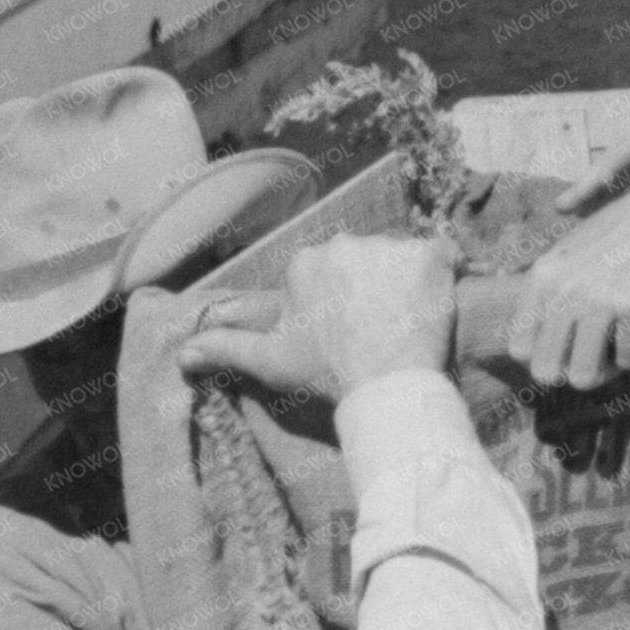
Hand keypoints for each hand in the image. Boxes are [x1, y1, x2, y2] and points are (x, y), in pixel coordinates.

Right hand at [176, 234, 456, 402]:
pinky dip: (447, 274)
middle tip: (381, 330)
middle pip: (365, 263)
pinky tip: (444, 301)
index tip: (350, 334)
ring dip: (407, 284)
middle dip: (373, 290)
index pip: (330, 276)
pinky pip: (445, 256)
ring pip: (401, 260)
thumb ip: (226, 348)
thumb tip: (182, 353)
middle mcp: (343, 243)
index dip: (342, 307)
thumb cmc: (326, 374)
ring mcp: (389, 247)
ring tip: (409, 323)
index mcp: (305, 263)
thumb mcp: (270, 361)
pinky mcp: (430, 256)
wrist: (385, 386)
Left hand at [506, 187, 629, 388]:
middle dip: (573, 373)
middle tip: (598, 360)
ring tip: (622, 355)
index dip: (546, 359)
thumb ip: (553, 283)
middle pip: (547, 371)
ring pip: (584, 377)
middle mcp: (565, 290)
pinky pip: (629, 361)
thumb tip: (542, 327)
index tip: (570, 353)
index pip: (520, 348)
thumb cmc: (626, 228)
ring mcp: (599, 300)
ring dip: (607, 373)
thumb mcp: (572, 248)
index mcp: (544, 277)